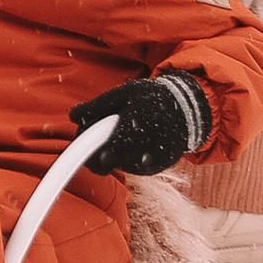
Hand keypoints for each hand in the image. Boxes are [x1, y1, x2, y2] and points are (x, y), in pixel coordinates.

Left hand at [74, 71, 211, 177]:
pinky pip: (135, 167)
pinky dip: (130, 157)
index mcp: (128, 134)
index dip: (87, 154)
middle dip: (98, 155)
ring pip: (120, 166)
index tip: (81, 147)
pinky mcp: (157, 168)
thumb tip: (73, 115)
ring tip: (123, 133)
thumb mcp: (124, 94)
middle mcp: (139, 154)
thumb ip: (97, 107)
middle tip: (99, 139)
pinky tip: (135, 141)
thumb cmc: (153, 98)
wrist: (188, 110)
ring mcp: (149, 163)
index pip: (99, 157)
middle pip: (107, 166)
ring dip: (115, 155)